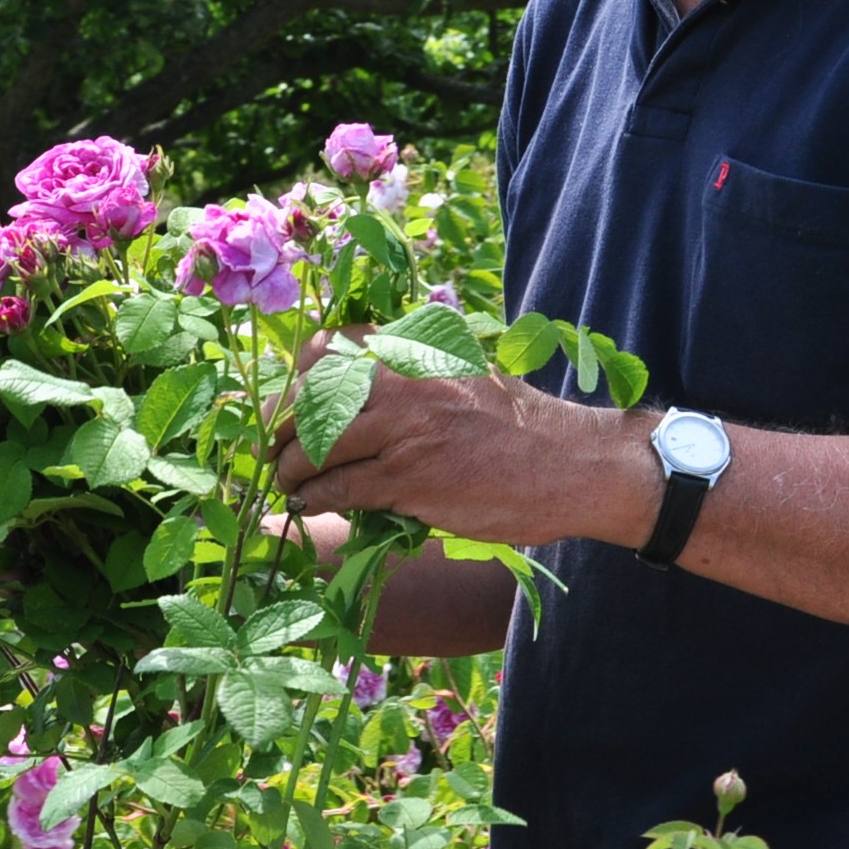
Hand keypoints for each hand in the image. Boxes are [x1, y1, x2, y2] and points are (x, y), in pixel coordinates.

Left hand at [268, 331, 661, 549]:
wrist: (572, 465)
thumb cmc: (525, 426)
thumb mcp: (471, 374)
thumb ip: (421, 373)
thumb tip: (368, 388)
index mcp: (420, 349)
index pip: (332, 345)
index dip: (300, 375)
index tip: (293, 400)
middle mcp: (405, 379)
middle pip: (311, 393)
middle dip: (282, 424)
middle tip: (275, 448)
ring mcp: (404, 427)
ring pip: (314, 443)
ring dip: (290, 468)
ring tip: (289, 482)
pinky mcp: (408, 477)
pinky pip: (337, 486)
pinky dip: (314, 496)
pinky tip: (311, 503)